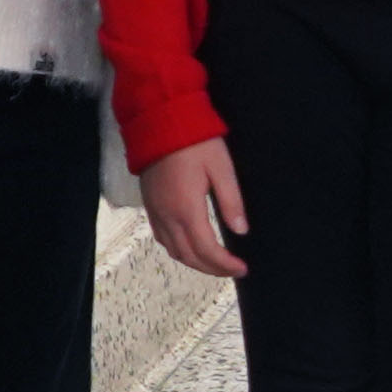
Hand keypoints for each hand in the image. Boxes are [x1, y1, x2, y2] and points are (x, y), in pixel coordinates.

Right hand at [144, 136, 247, 277]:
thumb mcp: (221, 168)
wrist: (159, 121)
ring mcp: (156, 212)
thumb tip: (241, 230)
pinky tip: (191, 247)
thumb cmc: (194, 141)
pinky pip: (162, 238)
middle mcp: (167, 216)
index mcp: (187, 209)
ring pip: (174, 251)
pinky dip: (179, 250)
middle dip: (212, 269)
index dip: (225, 265)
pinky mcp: (149, 205)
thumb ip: (231, 202)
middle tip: (232, 270)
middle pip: (189, 256)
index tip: (242, 268)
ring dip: (195, 262)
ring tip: (215, 263)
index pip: (207, 250)